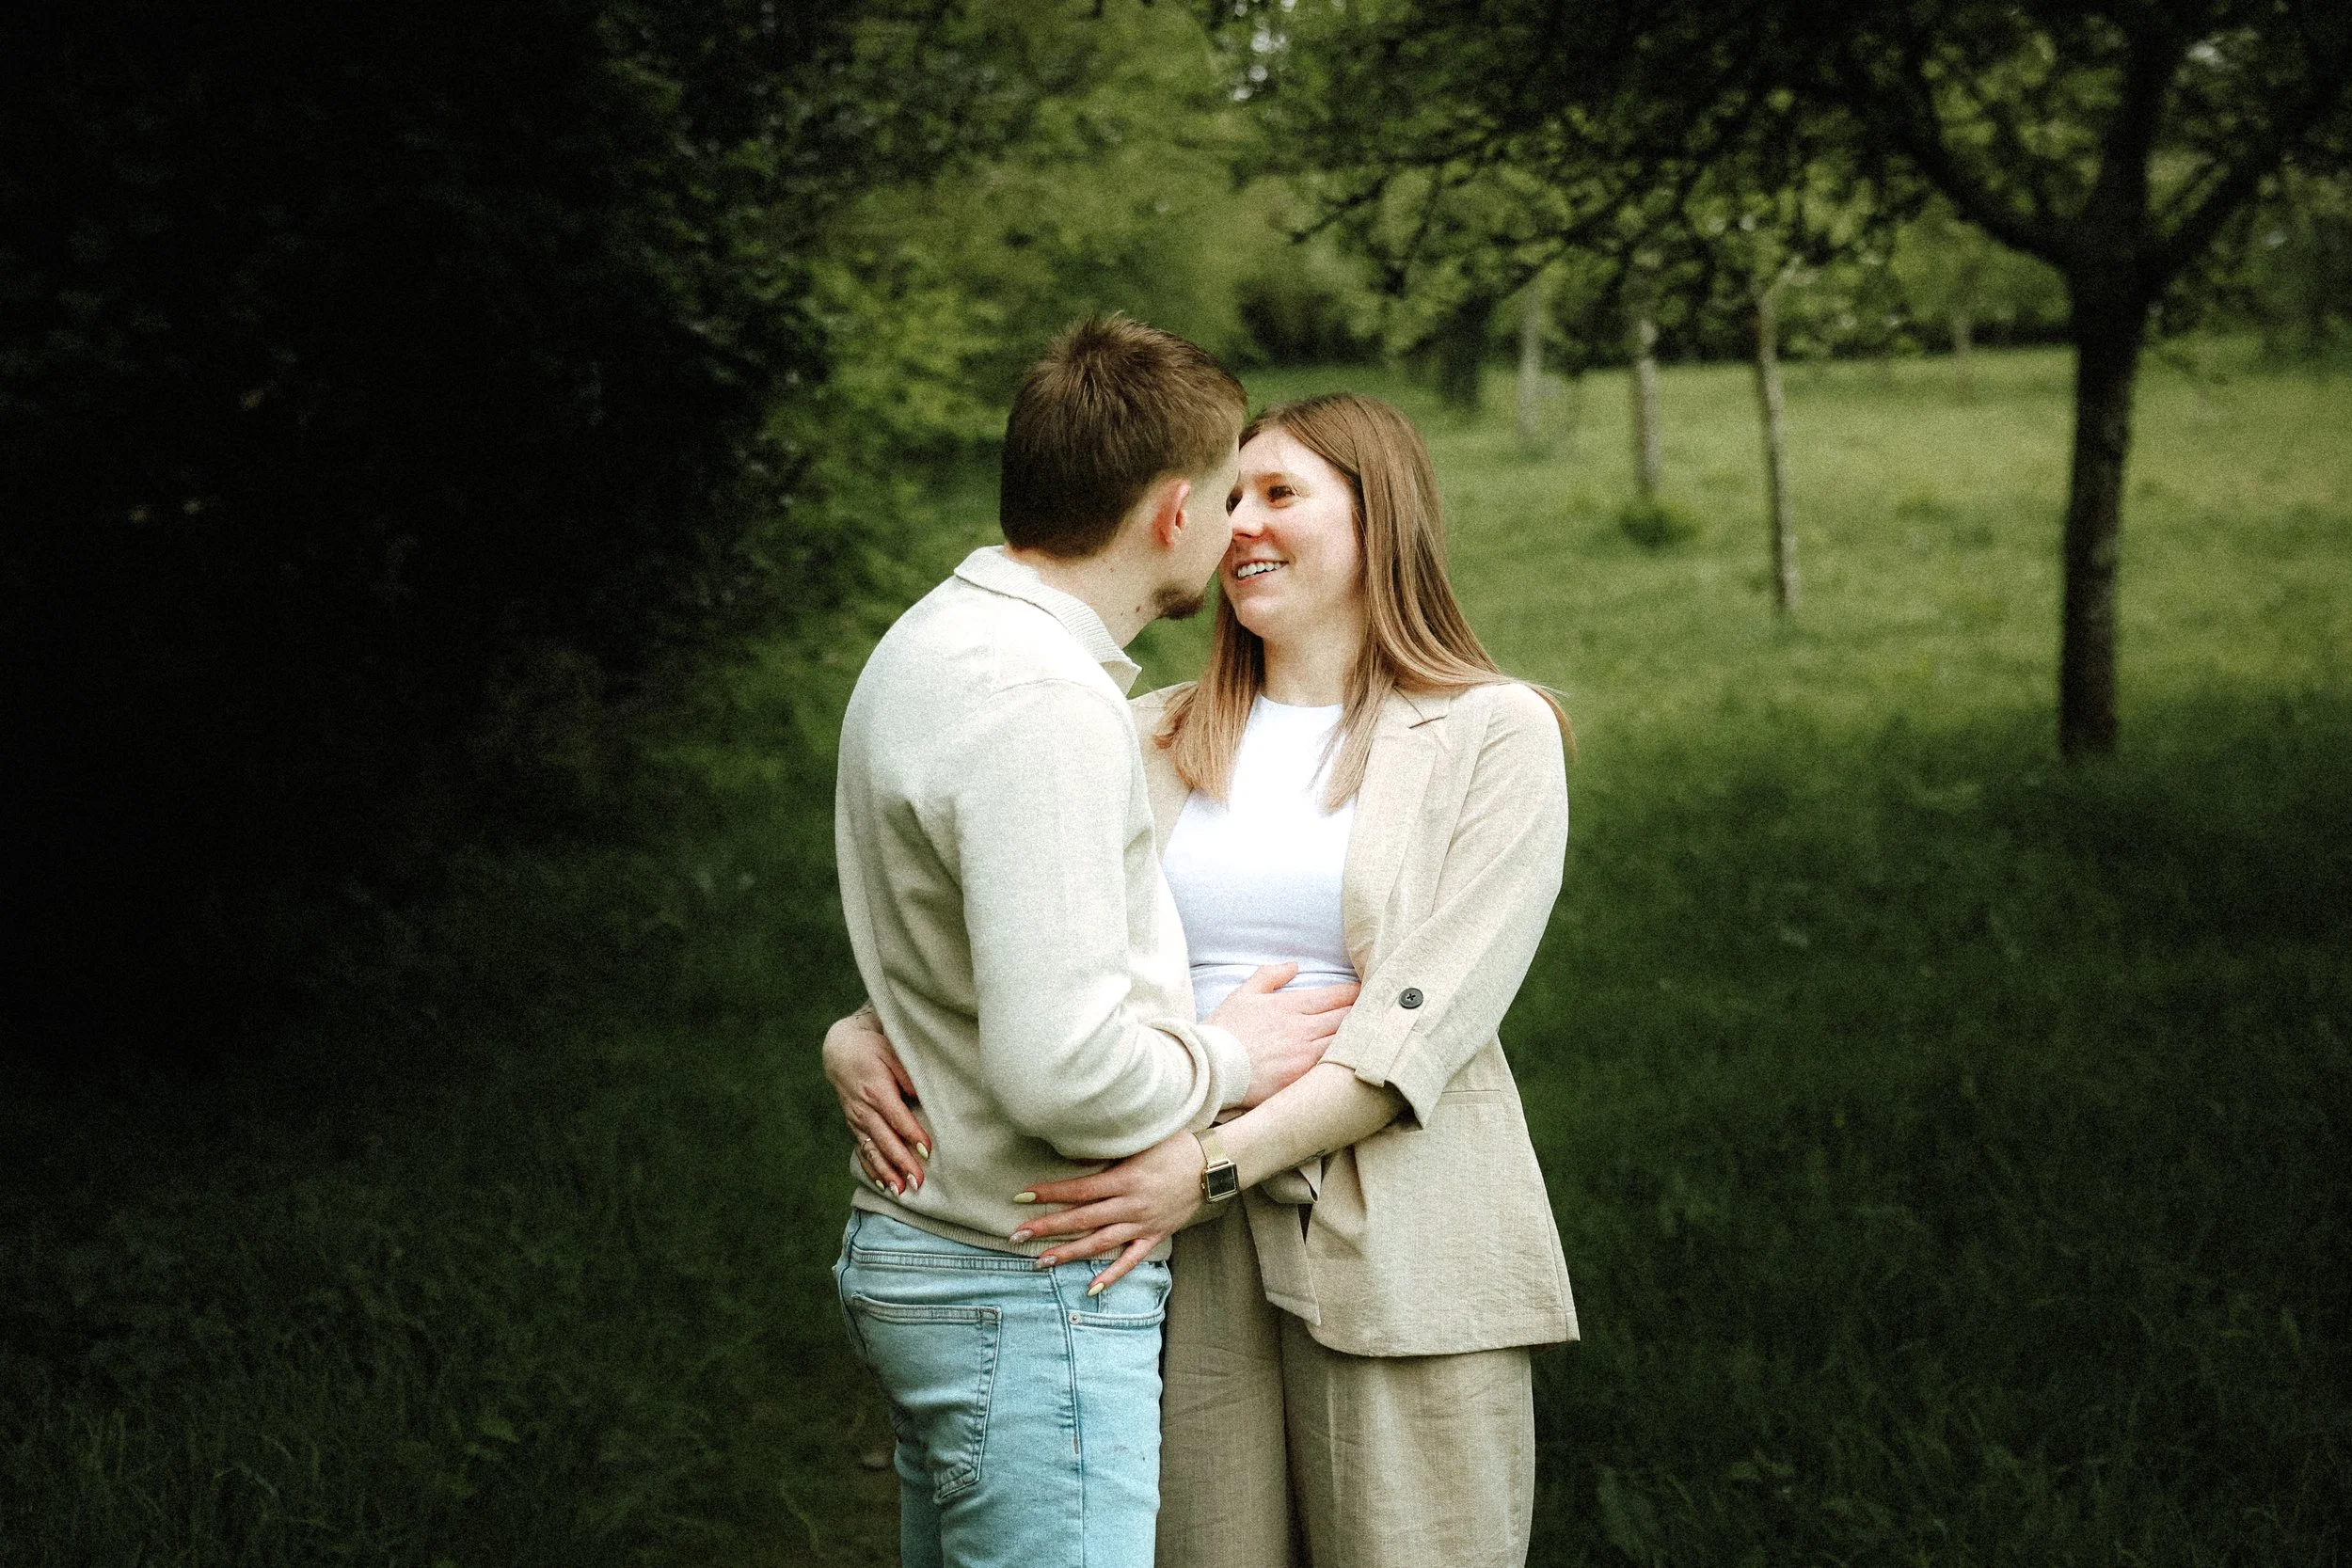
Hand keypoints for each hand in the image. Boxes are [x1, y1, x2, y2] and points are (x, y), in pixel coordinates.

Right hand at [823, 1006, 928, 1195]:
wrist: (840, 1050)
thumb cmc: (873, 1048)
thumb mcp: (892, 1052)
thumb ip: (907, 1074)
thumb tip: (922, 1096)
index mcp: (875, 1089)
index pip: (896, 1116)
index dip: (912, 1134)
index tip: (927, 1150)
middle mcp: (863, 1109)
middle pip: (884, 1139)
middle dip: (900, 1162)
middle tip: (917, 1182)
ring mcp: (856, 1119)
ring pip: (871, 1150)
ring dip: (886, 1172)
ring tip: (901, 1191)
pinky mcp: (854, 1126)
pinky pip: (862, 1151)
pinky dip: (871, 1169)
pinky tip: (883, 1185)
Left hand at [1010, 1130, 1209, 1291]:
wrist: (1215, 1164)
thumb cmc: (1177, 1144)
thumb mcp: (1142, 1140)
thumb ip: (1110, 1150)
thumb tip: (1076, 1151)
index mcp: (1126, 1179)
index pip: (1079, 1190)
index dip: (1049, 1194)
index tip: (1022, 1197)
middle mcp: (1131, 1205)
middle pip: (1082, 1219)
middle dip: (1048, 1227)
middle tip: (1017, 1235)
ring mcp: (1143, 1223)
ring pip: (1100, 1243)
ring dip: (1070, 1253)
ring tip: (1042, 1261)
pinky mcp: (1156, 1235)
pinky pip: (1131, 1260)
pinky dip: (1112, 1276)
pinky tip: (1091, 1288)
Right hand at [1207, 962, 1357, 1107]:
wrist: (1209, 1068)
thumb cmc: (1223, 1030)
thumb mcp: (1243, 994)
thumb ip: (1270, 975)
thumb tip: (1294, 965)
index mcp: (1289, 1006)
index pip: (1334, 996)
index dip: (1354, 993)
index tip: (1365, 991)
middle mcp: (1301, 1029)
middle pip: (1345, 1018)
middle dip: (1363, 1012)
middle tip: (1378, 1010)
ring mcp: (1302, 1056)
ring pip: (1343, 1043)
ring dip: (1357, 1037)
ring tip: (1371, 1034)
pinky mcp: (1300, 1080)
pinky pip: (1331, 1068)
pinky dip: (1344, 1061)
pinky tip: (1352, 1060)